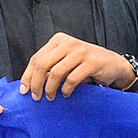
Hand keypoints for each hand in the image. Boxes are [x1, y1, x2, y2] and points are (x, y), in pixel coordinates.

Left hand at [19, 32, 134, 99]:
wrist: (113, 64)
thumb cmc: (86, 64)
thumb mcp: (66, 59)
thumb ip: (51, 65)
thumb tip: (30, 83)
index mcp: (58, 40)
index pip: (36, 58)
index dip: (28, 76)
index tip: (24, 90)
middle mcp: (68, 43)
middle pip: (43, 65)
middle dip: (36, 84)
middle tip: (36, 97)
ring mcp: (80, 52)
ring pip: (55, 73)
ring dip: (50, 89)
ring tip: (50, 97)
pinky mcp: (91, 62)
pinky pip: (71, 79)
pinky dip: (66, 90)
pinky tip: (65, 94)